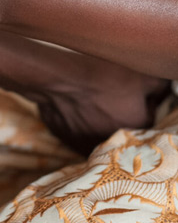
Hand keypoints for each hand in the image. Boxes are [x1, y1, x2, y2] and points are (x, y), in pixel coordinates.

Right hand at [37, 65, 169, 155]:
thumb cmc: (99, 77)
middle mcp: (116, 146)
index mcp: (139, 131)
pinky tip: (74, 107)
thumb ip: (160, 86)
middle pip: (124, 129)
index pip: (150, 118)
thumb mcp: (139, 76)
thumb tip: (168, 89)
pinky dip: (79, 123)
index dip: (142, 101)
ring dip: (100, 121)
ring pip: (101, 133)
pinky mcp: (68, 142)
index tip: (131, 89)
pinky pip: (79, 133)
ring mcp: (89, 146)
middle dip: (121, 114)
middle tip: (110, 94)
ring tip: (91, 101)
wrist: (56, 80)